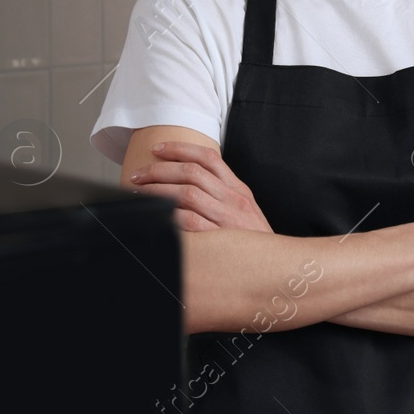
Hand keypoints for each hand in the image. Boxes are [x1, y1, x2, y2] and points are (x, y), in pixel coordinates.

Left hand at [128, 140, 273, 232]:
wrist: (275, 265)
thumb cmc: (252, 239)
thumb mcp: (244, 209)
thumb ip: (221, 194)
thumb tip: (187, 182)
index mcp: (238, 188)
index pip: (208, 157)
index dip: (180, 148)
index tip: (157, 148)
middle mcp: (233, 199)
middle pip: (191, 172)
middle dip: (159, 170)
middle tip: (138, 175)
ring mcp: (227, 218)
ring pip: (186, 193)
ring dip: (157, 190)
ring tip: (138, 193)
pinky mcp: (219, 238)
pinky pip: (188, 221)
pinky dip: (168, 214)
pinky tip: (153, 214)